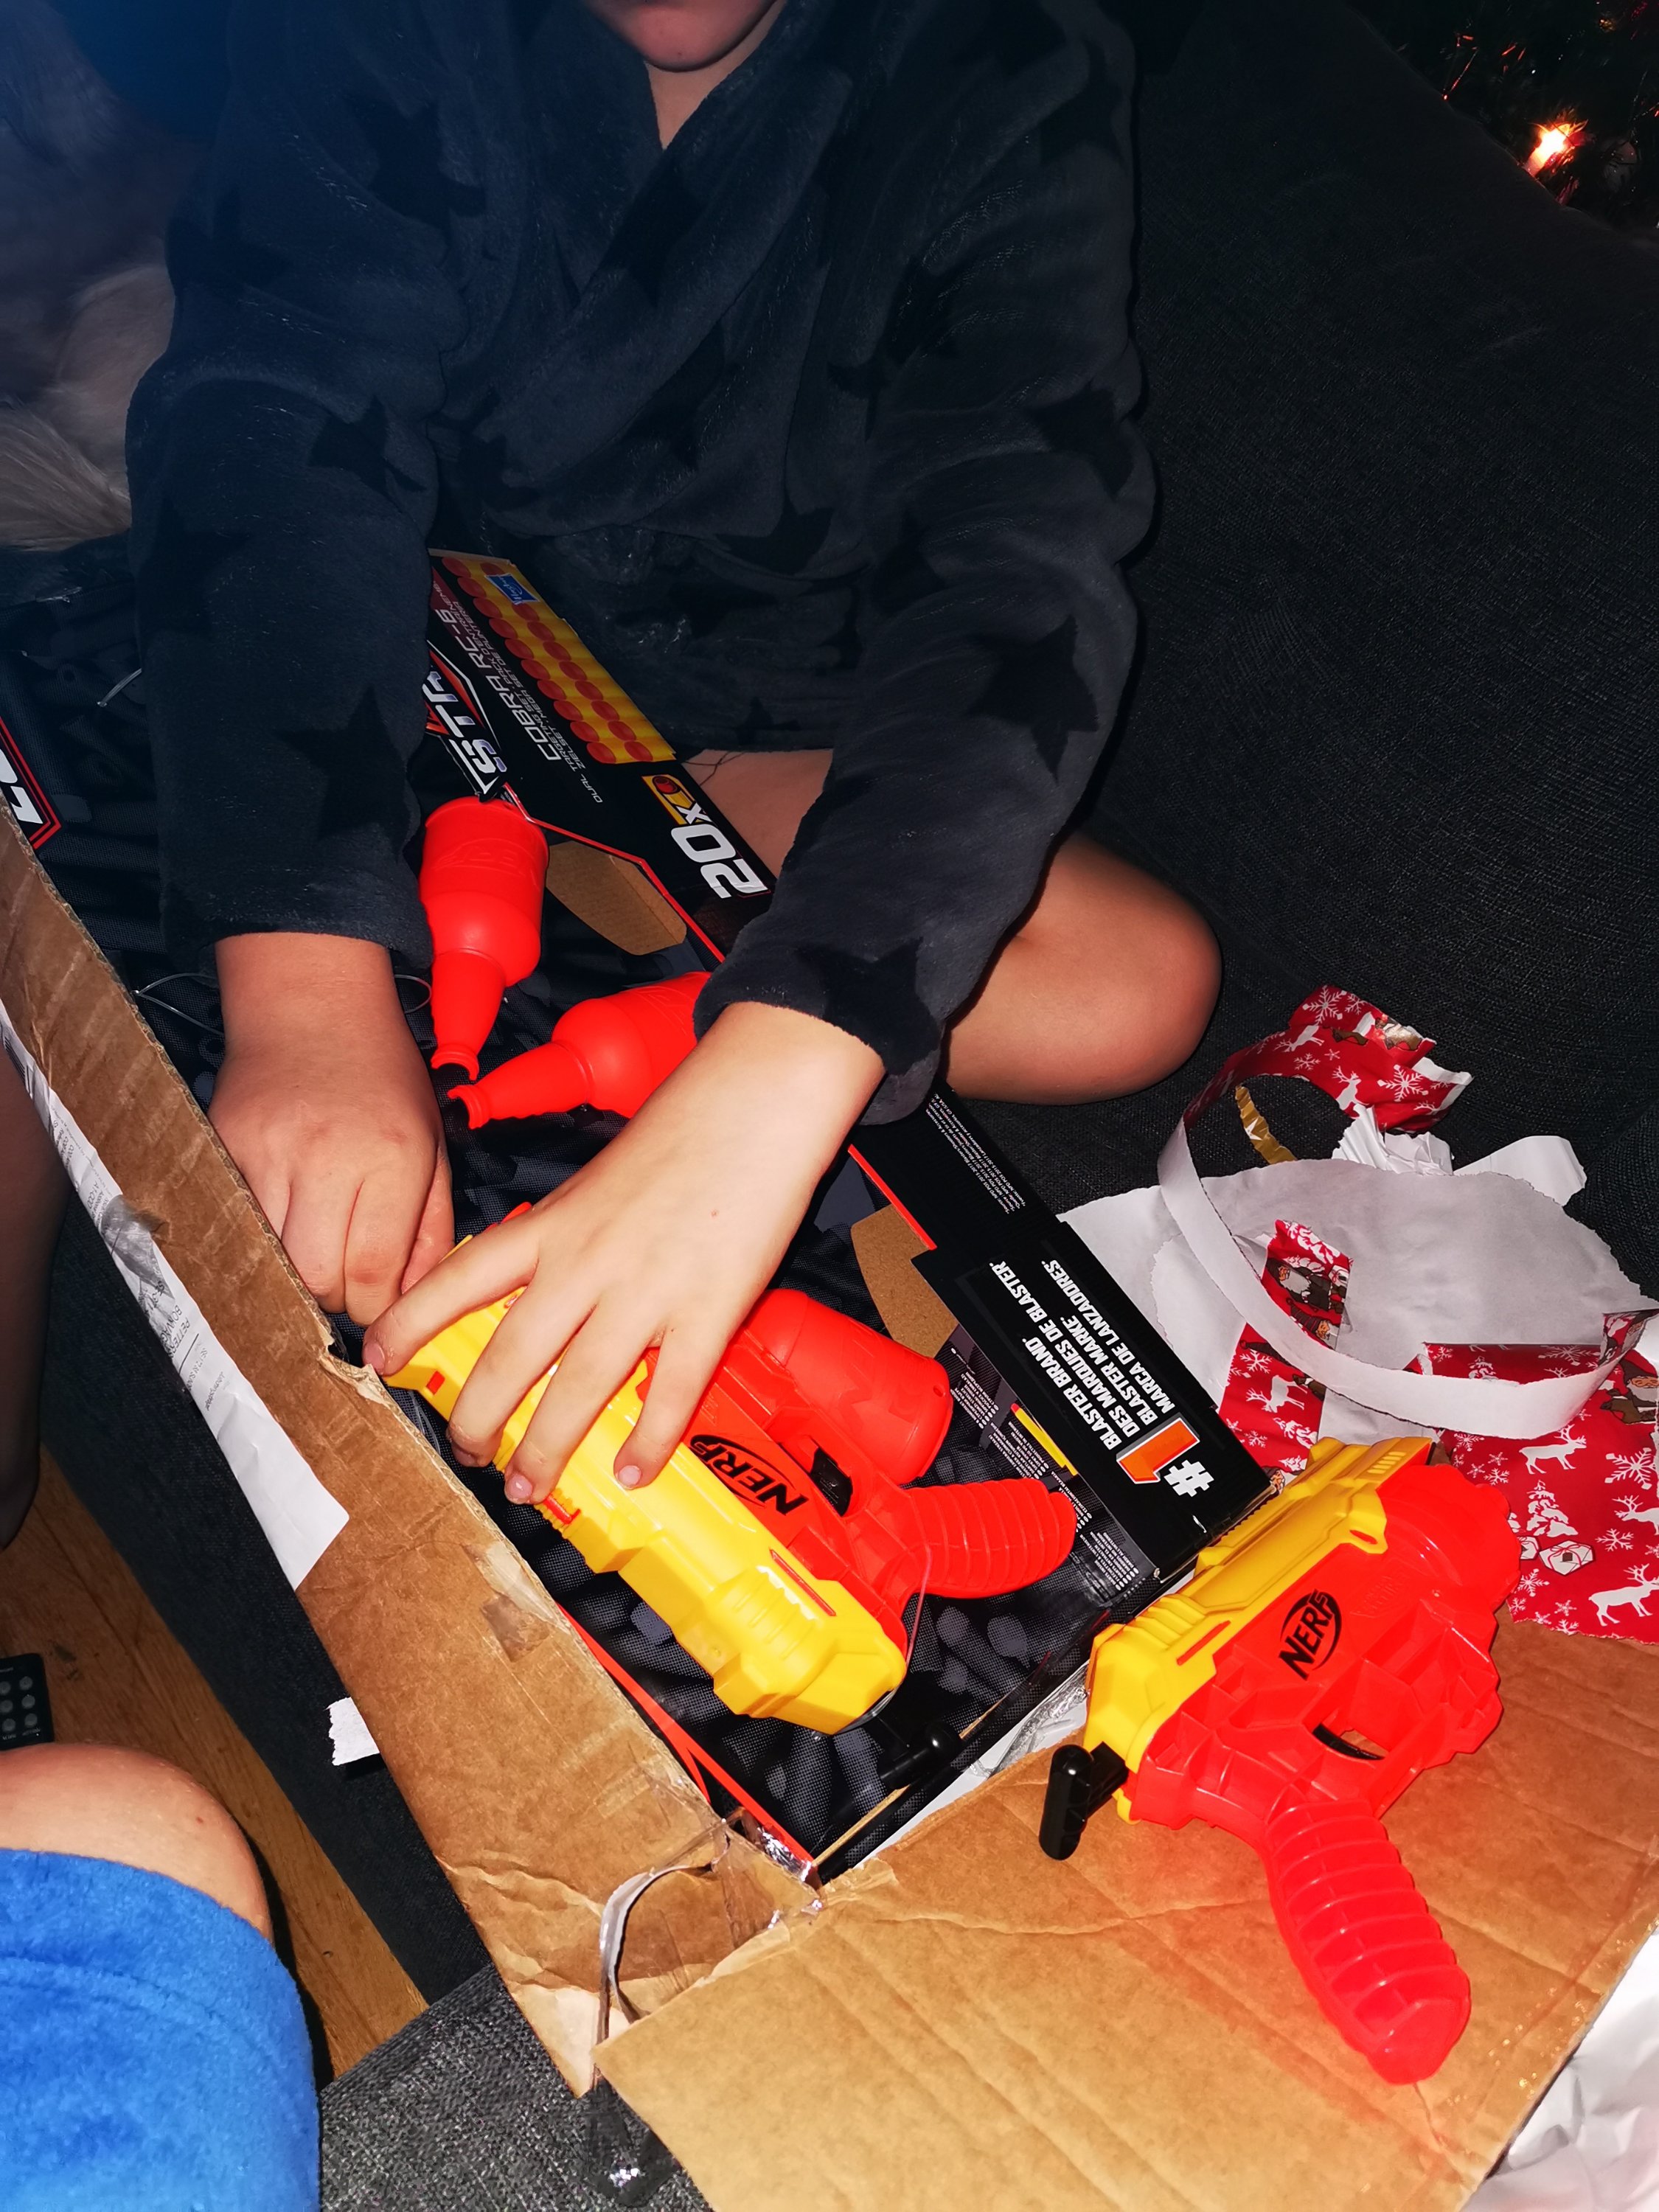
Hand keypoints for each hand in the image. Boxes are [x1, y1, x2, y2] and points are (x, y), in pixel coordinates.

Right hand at [212, 933, 452, 1324]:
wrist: (311, 1006)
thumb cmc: (382, 1077)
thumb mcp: (433, 1144)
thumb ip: (431, 1227)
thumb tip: (412, 1297)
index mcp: (393, 1159)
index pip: (373, 1272)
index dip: (375, 1309)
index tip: (378, 1308)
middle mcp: (328, 1159)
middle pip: (316, 1277)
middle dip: (333, 1296)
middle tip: (345, 1278)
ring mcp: (267, 1154)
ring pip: (270, 1259)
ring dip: (292, 1272)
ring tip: (312, 1248)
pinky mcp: (224, 1148)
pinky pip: (235, 1222)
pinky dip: (256, 1236)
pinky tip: (277, 1220)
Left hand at [364, 1001, 881, 1499]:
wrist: (757, 1102)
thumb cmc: (681, 1130)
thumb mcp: (595, 1179)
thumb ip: (563, 1233)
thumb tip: (533, 1280)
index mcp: (552, 1223)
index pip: (459, 1279)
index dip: (409, 1323)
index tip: (377, 1359)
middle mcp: (587, 1263)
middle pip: (512, 1355)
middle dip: (478, 1416)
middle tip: (464, 1453)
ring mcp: (648, 1291)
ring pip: (580, 1387)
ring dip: (546, 1446)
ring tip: (525, 1486)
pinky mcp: (710, 1311)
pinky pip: (672, 1391)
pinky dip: (650, 1440)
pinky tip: (631, 1473)